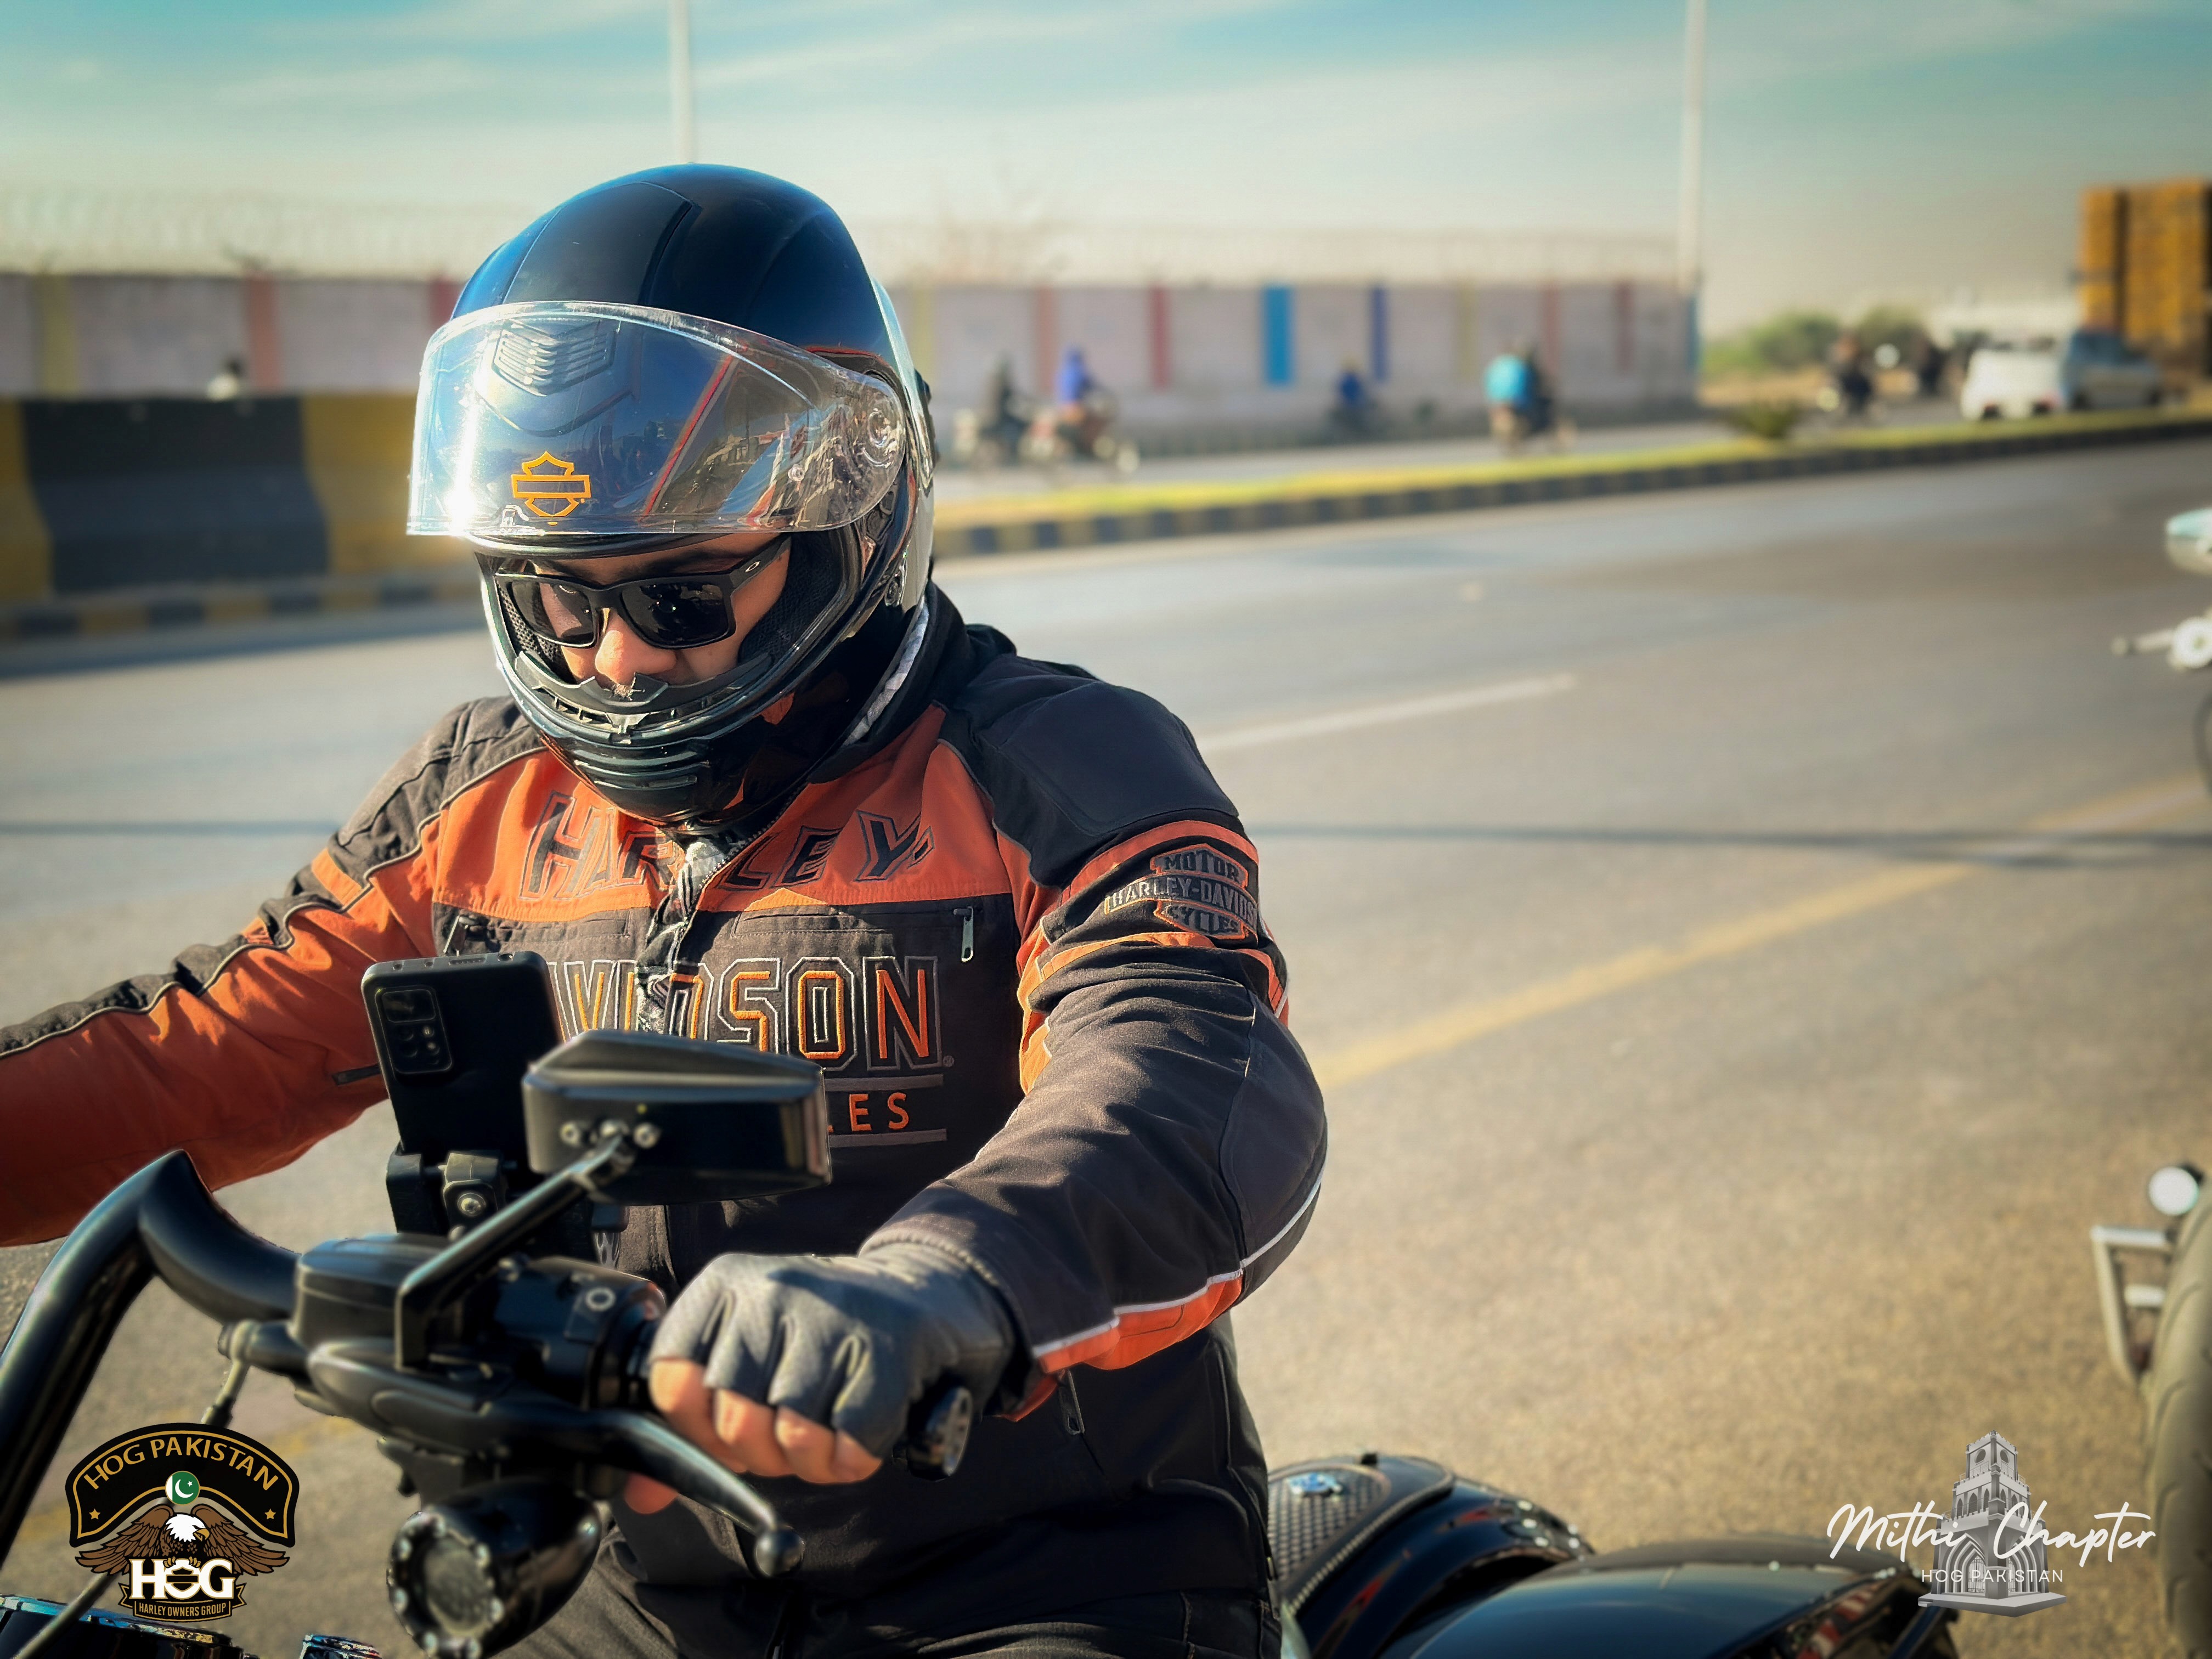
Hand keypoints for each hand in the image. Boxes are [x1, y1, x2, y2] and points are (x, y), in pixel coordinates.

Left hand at [624, 1243, 1016, 1509]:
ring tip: (824, 1436)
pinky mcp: (887, 1348)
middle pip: (732, 1419)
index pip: (671, 1380)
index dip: (695, 1427)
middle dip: (759, 1452)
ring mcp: (833, 1316)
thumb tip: (640, 1491)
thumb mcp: (747, 1351)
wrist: (920, 1292)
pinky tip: (856, 1439)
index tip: (724, 1427)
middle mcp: (773, 1289)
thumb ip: (688, 1420)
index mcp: (724, 1284)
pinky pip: (848, 1441)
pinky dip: (851, 1459)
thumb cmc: (819, 1333)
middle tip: (784, 1435)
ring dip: (810, 1461)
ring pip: (792, 1435)